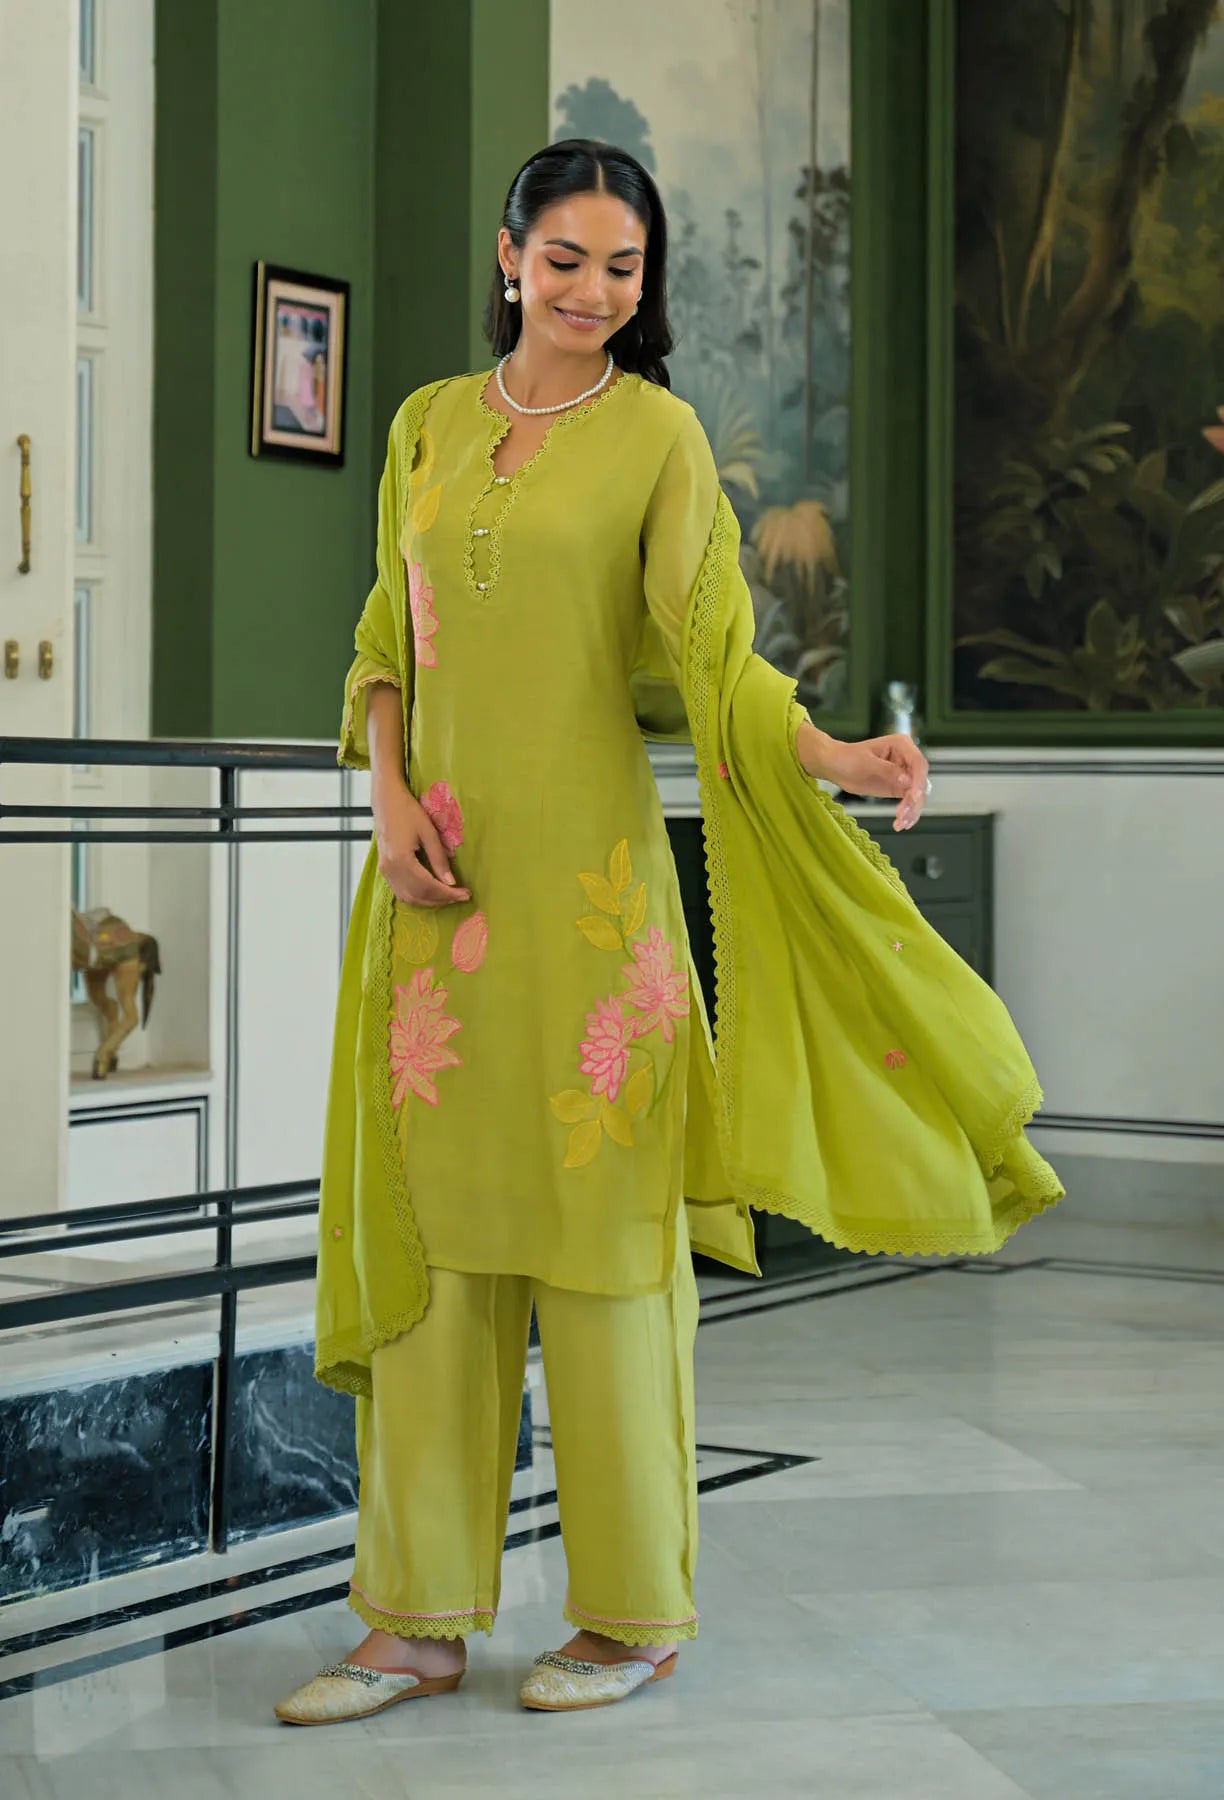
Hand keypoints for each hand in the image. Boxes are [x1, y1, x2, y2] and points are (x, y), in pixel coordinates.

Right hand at [373, 780, 470, 906]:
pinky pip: (400, 891)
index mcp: (401, 859)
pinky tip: (431, 892)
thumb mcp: (428, 832)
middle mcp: (390, 869)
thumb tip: (451, 882)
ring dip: (429, 901)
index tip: (465, 894)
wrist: (386, 801)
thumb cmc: (408, 811)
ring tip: (448, 896)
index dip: (448, 893)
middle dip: (441, 899)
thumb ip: (439, 859)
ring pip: (408, 897)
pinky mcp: (384, 869)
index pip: (428, 886)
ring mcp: (385, 870)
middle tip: (461, 896)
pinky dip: (417, 897)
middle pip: (418, 896)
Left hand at [800, 724, 929, 830]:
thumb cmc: (847, 757)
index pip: (918, 763)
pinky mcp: (898, 788)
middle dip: (914, 800)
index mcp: (902, 745)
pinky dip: (907, 813)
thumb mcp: (865, 762)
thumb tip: (907, 781)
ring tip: (900, 823)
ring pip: (917, 794)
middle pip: (920, 781)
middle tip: (903, 814)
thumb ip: (887, 770)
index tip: (913, 795)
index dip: (918, 780)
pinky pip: (909, 802)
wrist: (835, 766)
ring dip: (912, 810)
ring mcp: (904, 774)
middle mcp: (906, 759)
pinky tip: (901, 823)